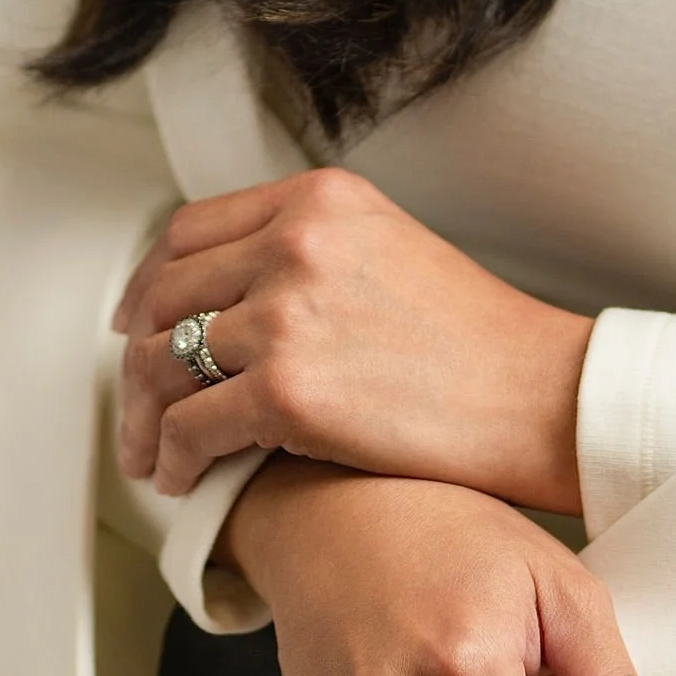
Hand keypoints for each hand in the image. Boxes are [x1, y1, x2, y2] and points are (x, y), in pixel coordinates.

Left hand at [113, 168, 594, 508]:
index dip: (150, 286)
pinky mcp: (288, 388)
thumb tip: (227, 294)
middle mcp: (294, 239)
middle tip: (138, 405)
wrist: (537, 393)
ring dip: (147, 419)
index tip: (138, 324)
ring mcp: (287, 311)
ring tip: (154, 455)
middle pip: (166, 296)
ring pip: (166, 364)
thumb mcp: (385, 246)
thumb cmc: (474, 338)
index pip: (189, 232)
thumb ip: (307, 248)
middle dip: (138, 359)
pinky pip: (191, 427)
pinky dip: (174, 459)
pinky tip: (185, 477)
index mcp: (317, 198)